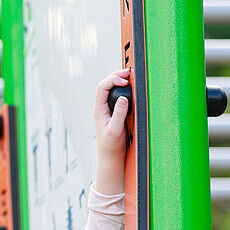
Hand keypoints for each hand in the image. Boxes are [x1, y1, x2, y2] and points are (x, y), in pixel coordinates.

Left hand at [91, 68, 130, 194]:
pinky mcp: (114, 113)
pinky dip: (123, 89)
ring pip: (111, 89)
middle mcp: (102, 107)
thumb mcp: (115, 130)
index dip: (112, 79)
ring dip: (119, 81)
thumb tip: (123, 97)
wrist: (110, 157)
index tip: (124, 80)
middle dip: (116, 76)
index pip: (102, 87)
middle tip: (128, 72)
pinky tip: (130, 87)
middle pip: (105, 85)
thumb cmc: (111, 146)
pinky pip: (116, 96)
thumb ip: (119, 113)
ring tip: (129, 76)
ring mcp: (108, 109)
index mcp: (99, 110)